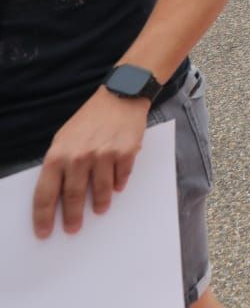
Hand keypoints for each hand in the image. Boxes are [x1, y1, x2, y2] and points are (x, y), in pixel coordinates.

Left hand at [32, 89, 149, 236]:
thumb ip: (60, 165)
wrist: (120, 96)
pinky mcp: (126, 153)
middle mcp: (79, 156)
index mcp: (58, 155)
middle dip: (73, 216)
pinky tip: (117, 186)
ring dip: (100, 203)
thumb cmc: (89, 120)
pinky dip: (118, 184)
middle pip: (73, 196)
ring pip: (101, 190)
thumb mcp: (65, 139)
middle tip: (73, 229)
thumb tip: (60, 194)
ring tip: (100, 209)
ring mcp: (104, 155)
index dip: (43, 217)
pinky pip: (121, 177)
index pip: (46, 194)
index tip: (44, 232)